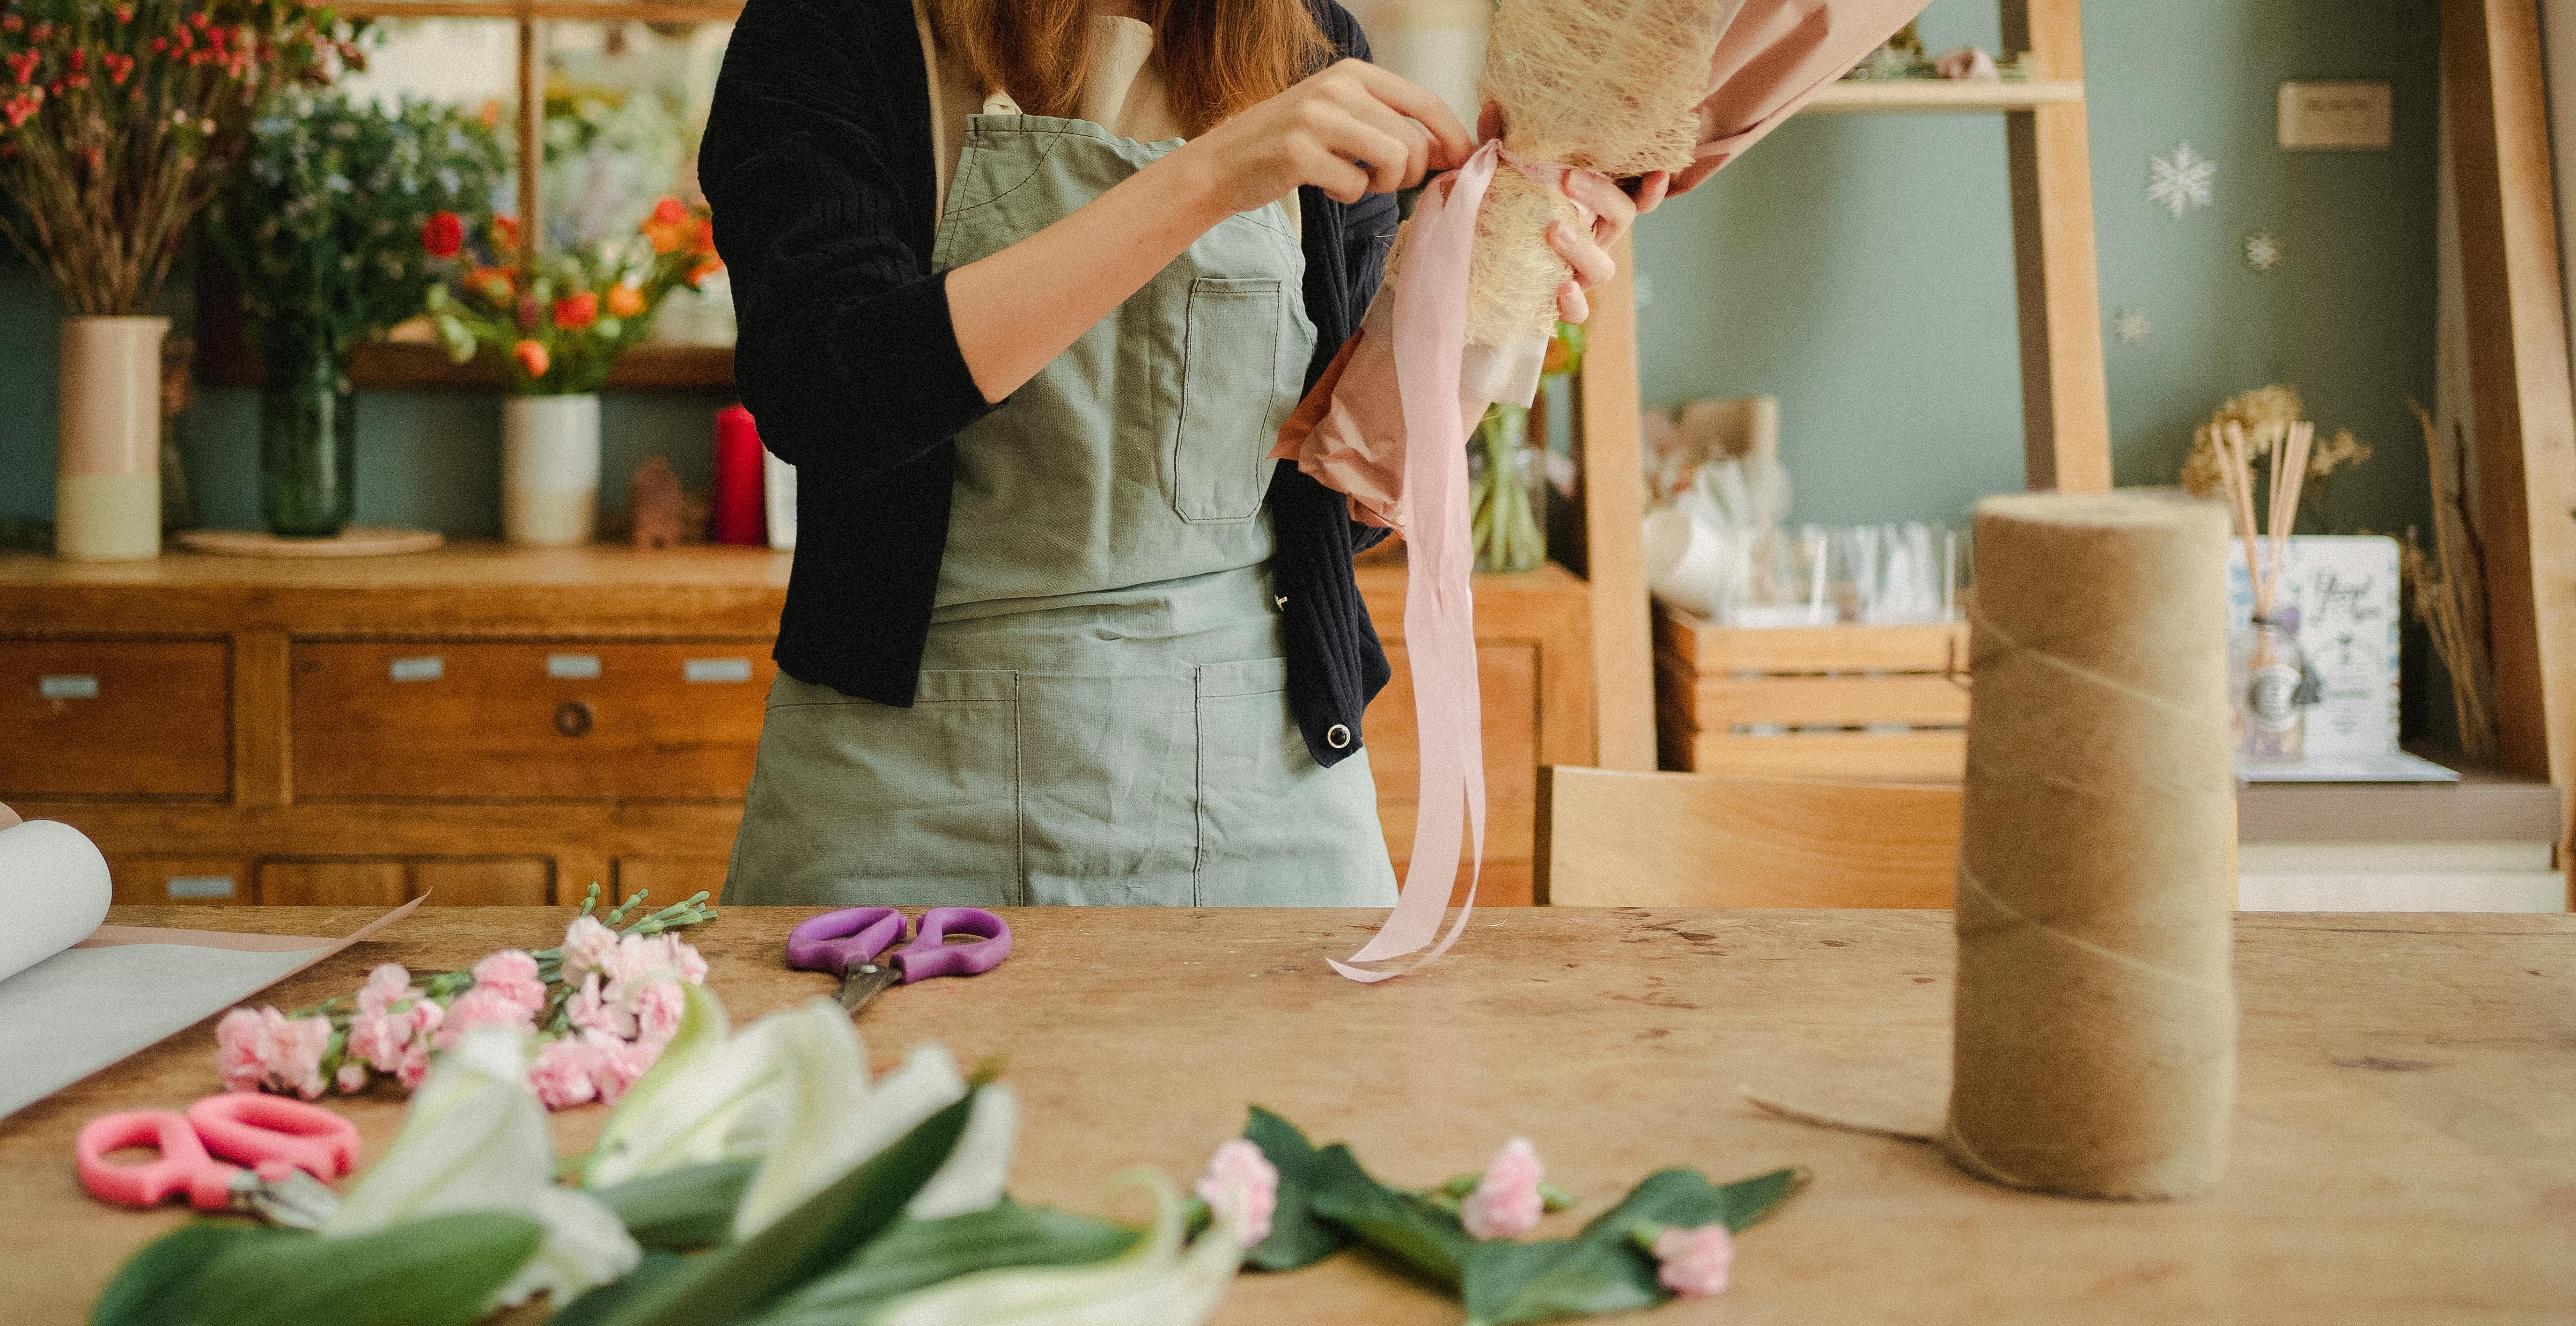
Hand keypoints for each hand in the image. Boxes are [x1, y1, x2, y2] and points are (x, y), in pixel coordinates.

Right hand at [1175, 59, 1474, 212]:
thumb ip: (1389, 124)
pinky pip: (1355, 186)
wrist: (1222, 163)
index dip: (1453, 136)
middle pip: (1413, 139)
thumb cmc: (1289, 144)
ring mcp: (1316, 117)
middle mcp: (1337, 87)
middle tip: (1383, 181)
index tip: (1462, 162)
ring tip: (1357, 181)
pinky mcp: (1298, 152)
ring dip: (1383, 185)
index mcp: (1353, 73)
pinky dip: (1347, 196)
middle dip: (1410, 173)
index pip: (1424, 101)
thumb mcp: (1340, 116)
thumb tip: (1449, 150)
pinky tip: (1324, 185)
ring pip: (1394, 159)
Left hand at [1480, 102, 1670, 323]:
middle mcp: (1594, 236)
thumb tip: (1492, 107)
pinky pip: (1578, 311)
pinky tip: (1560, 288)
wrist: (1468, 259)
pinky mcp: (1557, 303)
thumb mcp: (1496, 172)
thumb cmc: (1495, 207)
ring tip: (1553, 229)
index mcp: (1589, 203)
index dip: (1651, 185)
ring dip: (1583, 248)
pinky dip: (1574, 303)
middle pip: (1621, 218)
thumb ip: (1498, 142)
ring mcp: (1579, 271)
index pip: (1632, 191)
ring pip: (1604, 267)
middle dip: (1601, 196)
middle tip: (1567, 178)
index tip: (1656, 170)